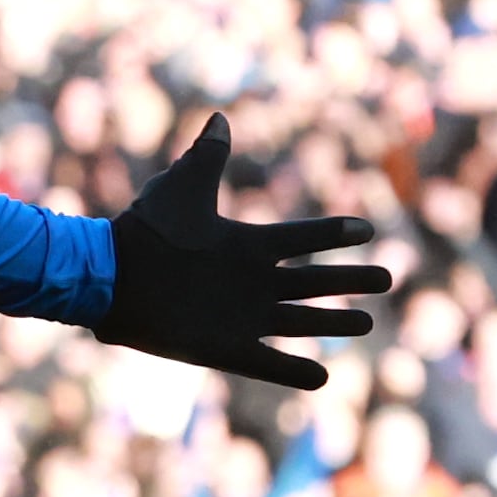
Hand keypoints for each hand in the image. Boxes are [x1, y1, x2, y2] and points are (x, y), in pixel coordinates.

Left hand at [96, 116, 391, 390]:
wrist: (109, 278)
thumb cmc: (145, 230)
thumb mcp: (183, 188)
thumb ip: (207, 157)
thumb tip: (218, 118)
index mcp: (247, 246)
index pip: (303, 239)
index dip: (335, 235)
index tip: (367, 230)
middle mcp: (252, 283)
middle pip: (315, 283)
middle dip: (351, 281)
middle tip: (387, 279)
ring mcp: (242, 317)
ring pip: (301, 322)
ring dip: (334, 323)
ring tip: (367, 323)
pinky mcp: (225, 349)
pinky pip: (268, 365)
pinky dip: (294, 373)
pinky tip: (322, 378)